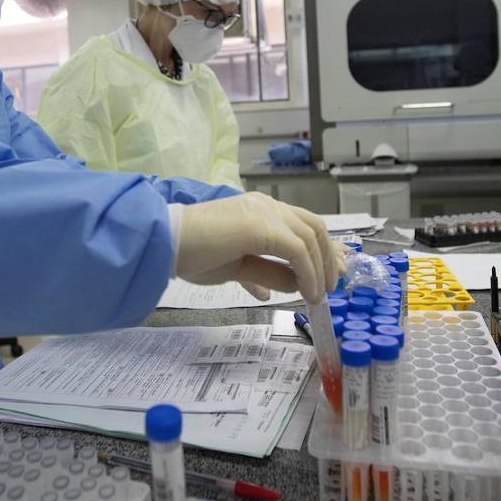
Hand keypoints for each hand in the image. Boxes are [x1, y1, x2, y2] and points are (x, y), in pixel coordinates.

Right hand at [175, 192, 342, 303]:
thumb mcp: (239, 268)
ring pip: (311, 236)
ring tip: (319, 295)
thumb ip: (269, 272)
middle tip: (333, 285)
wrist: (168, 242)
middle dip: (328, 257)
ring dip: (320, 268)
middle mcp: (266, 206)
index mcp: (259, 210)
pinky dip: (308, 272)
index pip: (302, 224)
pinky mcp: (263, 226)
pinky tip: (307, 292)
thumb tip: (296, 284)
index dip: (322, 248)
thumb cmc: (193, 253)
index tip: (332, 272)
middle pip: (313, 226)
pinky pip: (298, 251)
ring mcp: (266, 212)